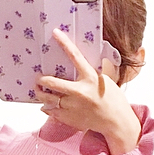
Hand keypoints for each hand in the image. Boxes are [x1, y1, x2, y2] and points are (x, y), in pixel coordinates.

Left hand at [36, 29, 141, 154]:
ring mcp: (73, 107)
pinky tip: (46, 104)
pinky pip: (51, 111)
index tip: (55, 33)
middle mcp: (80, 92)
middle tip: (38, 78)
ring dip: (40, 94)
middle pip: (53, 83)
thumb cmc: (112, 99)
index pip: (75, 56)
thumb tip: (80, 61)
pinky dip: (46, 107)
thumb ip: (90, 72)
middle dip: (42, 80)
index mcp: (90, 78)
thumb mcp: (105, 80)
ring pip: (48, 99)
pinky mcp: (69, 119)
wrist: (116, 122)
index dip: (64, 43)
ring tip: (39, 90)